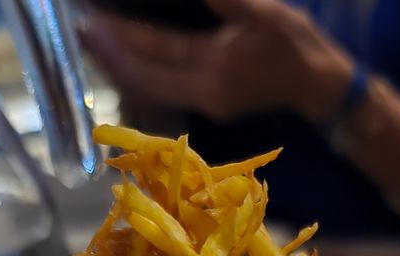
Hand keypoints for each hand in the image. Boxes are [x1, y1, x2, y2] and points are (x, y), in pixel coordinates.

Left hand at [82, 0, 354, 124]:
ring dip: (121, 64)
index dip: (121, 37)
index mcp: (215, 71)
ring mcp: (205, 101)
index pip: (155, 54)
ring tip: (93, 41)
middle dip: (111, 52)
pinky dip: (139, 70)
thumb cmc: (297, 45)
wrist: (321, 87)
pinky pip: (162, 87)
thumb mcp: (263, 13)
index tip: (89, 19)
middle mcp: (203, 92)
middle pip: (144, 76)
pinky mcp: (209, 100)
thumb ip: (226, 0)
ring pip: (150, 86)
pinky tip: (125, 56)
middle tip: (78, 28)